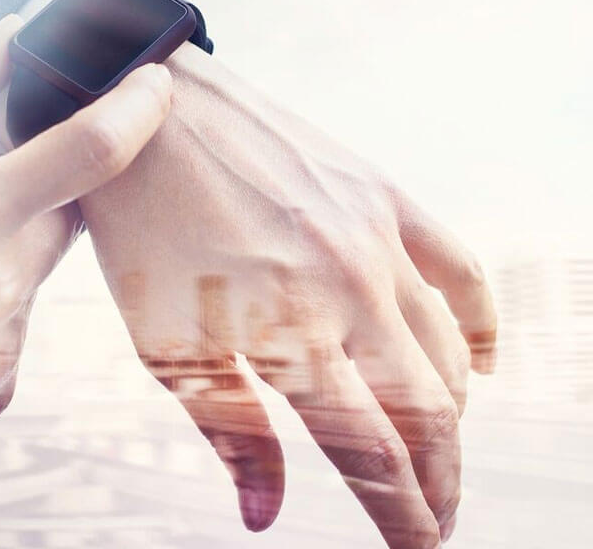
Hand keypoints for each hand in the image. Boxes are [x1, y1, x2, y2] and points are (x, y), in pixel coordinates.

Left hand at [79, 43, 495, 546]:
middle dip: (440, 479)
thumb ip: (230, 428)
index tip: (417, 548)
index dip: (403, 515)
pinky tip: (477, 361)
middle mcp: (351, 287)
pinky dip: (477, 324)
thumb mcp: (163, 341)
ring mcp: (375, 235)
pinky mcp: (381, 192)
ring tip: (440, 450)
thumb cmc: (140, 230)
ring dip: (452, 414)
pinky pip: (458, 266)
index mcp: (293, 334)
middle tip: (438, 516)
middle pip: (428, 413)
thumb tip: (264, 514)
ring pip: (448, 350)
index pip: (375, 453)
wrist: (145, 113)